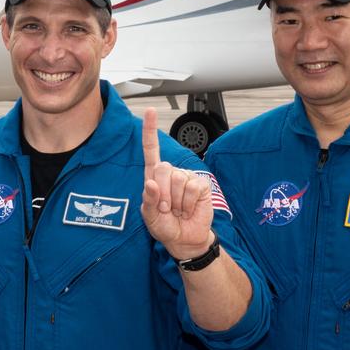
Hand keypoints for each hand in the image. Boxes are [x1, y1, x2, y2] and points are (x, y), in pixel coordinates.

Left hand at [141, 108, 214, 259]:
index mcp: (154, 176)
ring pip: (177, 180)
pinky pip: (191, 188)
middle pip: (163, 168)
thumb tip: (151, 184)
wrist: (185, 239)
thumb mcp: (150, 218)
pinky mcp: (200, 185)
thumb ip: (149, 201)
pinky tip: (188, 209)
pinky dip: (188, 203)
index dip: (149, 130)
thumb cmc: (165, 226)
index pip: (151, 149)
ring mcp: (186, 177)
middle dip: (163, 193)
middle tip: (167, 208)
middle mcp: (170, 173)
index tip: (149, 110)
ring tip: (178, 210)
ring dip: (176, 202)